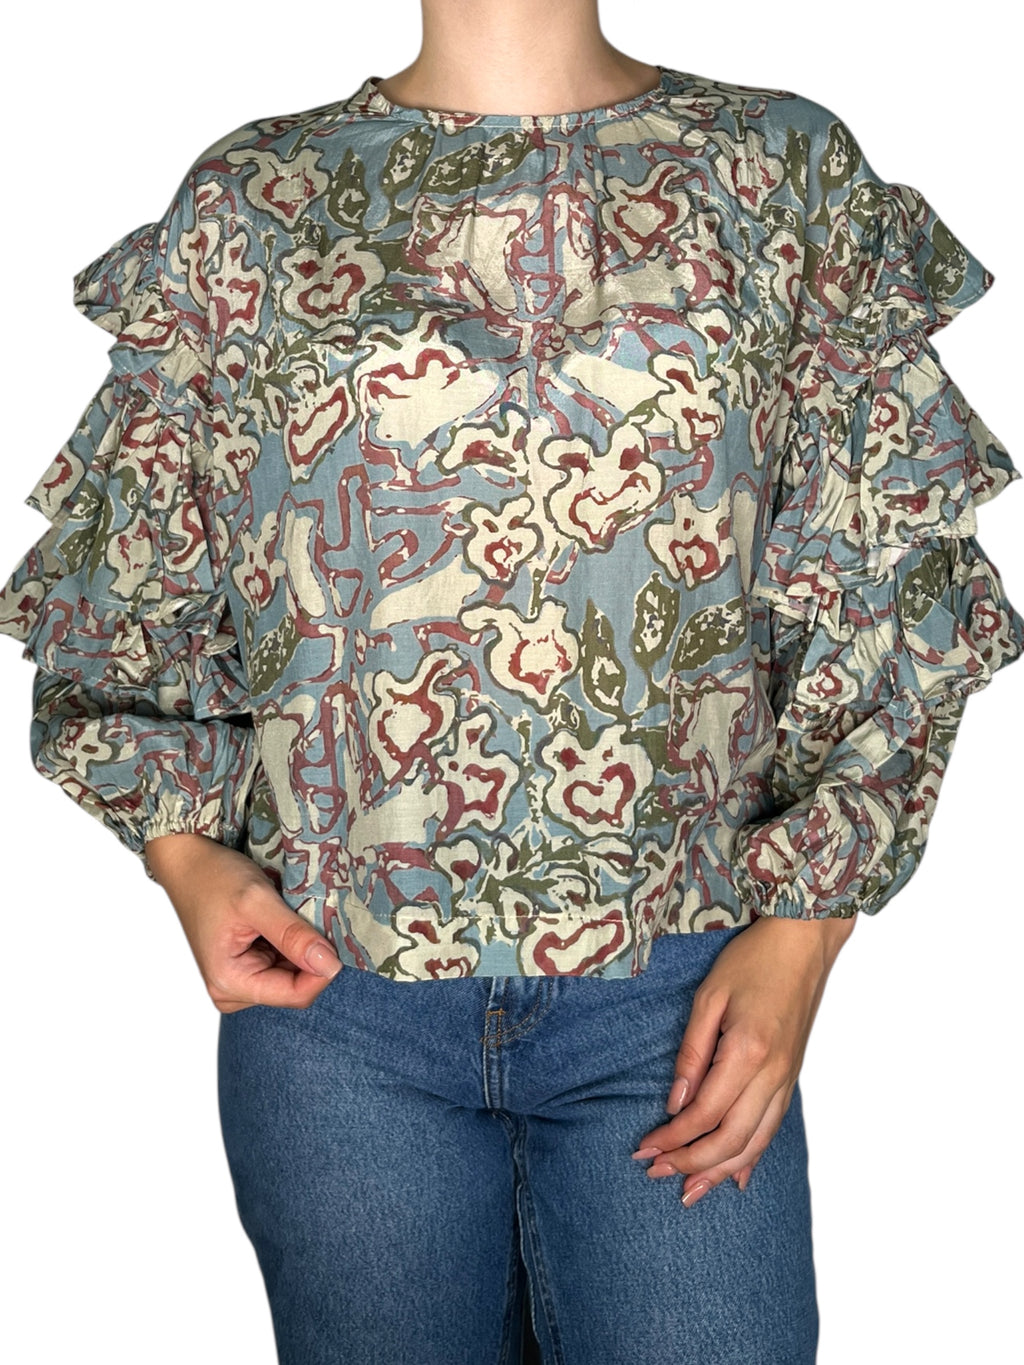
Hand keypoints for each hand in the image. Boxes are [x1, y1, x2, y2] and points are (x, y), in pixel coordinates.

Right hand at [144, 832, 342, 1011]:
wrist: (190, 863)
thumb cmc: (215, 878)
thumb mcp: (257, 901)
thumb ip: (293, 935)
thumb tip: (330, 966)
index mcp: (230, 982)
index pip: (296, 995)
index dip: (322, 969)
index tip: (334, 937)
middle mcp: (232, 991)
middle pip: (295, 987)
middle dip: (310, 956)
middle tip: (306, 918)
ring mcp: (238, 980)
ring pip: (292, 976)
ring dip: (301, 948)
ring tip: (289, 916)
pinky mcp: (245, 968)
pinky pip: (283, 965)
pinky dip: (291, 944)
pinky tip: (281, 921)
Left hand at [631, 914, 855, 1205]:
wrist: (803, 943)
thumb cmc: (753, 961)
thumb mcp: (708, 998)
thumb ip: (692, 1053)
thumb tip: (675, 1102)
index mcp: (748, 1053)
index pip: (705, 1113)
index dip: (673, 1138)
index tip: (644, 1149)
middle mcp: (773, 1074)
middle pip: (731, 1139)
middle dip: (692, 1163)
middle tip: (656, 1173)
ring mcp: (788, 1078)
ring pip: (755, 1142)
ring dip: (720, 1170)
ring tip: (690, 1191)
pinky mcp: (792, 1076)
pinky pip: (773, 1128)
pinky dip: (752, 1155)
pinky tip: (736, 1175)